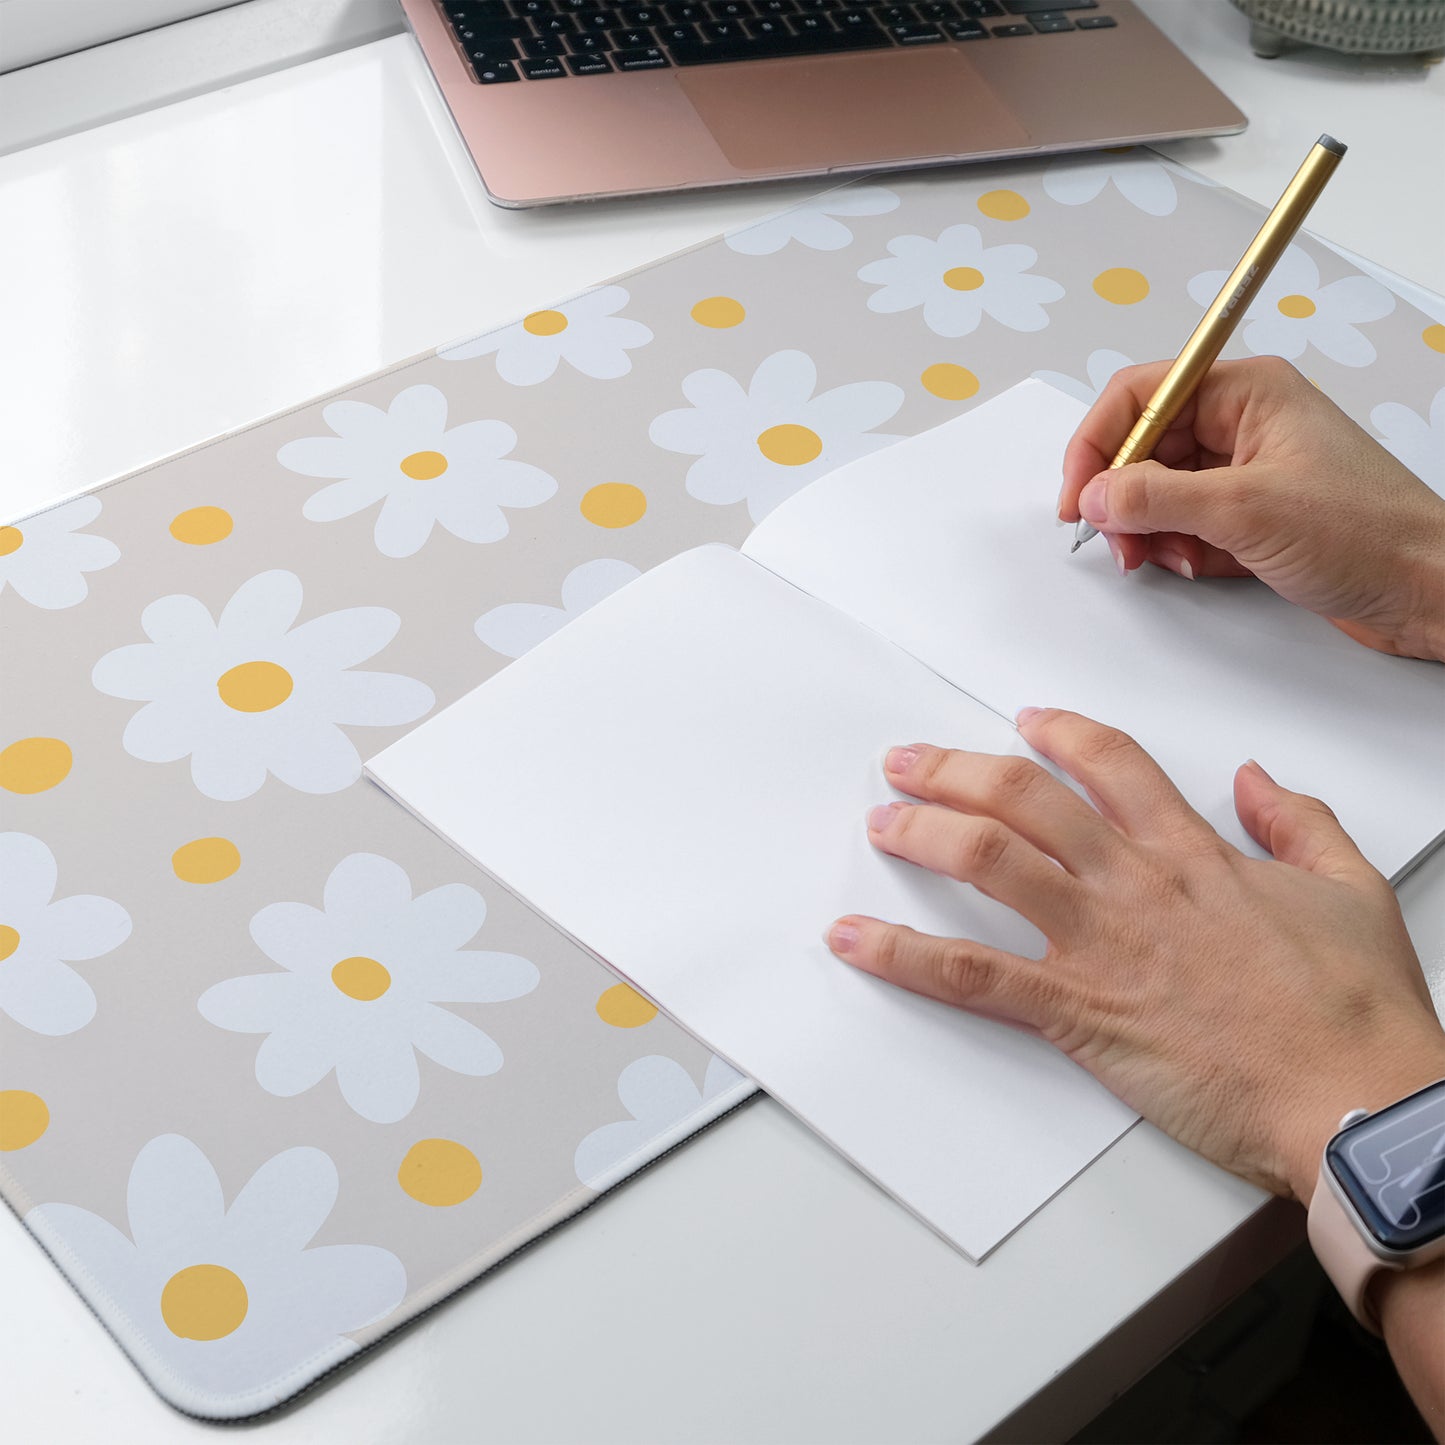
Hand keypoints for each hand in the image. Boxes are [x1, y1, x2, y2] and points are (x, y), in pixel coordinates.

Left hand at [825, 708, 1444, 1204]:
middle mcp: (1133, 882)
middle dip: (955, 768)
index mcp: (1194, 852)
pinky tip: (856, 938)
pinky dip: (904, 953)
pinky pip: (969, 974)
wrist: (1354, 1101)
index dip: (1062, 734)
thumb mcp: (1352, 889)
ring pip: (986, 858)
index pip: (1110, 763)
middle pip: (1023, 797)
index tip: (1029, 723)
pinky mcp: (1074, 1010)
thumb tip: (1258, 779)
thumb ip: (1299, 821)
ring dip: (922, 830)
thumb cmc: (1357, 1011)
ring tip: (882, 820)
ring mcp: (1098, 942)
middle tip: (909, 761)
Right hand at [1058, 357, 1444, 660]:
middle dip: (1122, 498)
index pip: (1141, 396)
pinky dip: (1177, 548)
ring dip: (1148, 529)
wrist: (1425, 590)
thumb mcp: (1245, 510)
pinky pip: (1185, 524)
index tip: (1079, 495)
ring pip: (1158, 491)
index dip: (1098, 443)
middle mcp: (1244, 424)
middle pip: (1143, 446)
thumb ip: (1156, 498)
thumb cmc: (1369, 533)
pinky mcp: (1250, 516)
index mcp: (1248, 393)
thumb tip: (1096, 494)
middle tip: (1117, 540)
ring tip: (1161, 558)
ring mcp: (1246, 471)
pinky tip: (1195, 566)